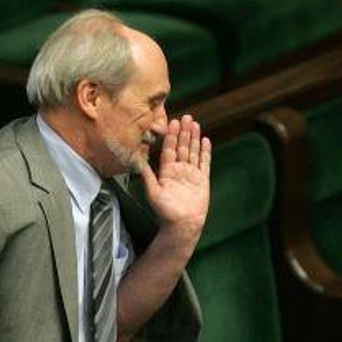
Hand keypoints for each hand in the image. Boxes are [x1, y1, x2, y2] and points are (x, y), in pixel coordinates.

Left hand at [137, 114, 210, 242]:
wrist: (183, 225)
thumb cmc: (166, 212)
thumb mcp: (153, 192)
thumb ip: (147, 175)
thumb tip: (136, 160)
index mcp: (167, 171)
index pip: (168, 149)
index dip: (170, 136)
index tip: (172, 122)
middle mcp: (179, 170)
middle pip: (182, 146)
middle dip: (183, 132)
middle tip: (186, 117)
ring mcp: (191, 174)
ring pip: (193, 151)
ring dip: (193, 138)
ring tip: (195, 123)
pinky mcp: (202, 180)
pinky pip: (204, 162)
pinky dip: (205, 151)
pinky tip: (205, 140)